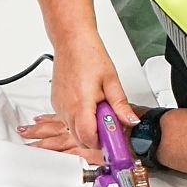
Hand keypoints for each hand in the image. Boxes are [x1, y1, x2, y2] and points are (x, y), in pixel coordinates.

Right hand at [20, 34, 134, 163]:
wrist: (72, 42)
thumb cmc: (89, 56)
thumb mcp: (112, 81)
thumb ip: (121, 105)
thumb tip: (130, 121)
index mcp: (81, 104)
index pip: (89, 137)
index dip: (103, 143)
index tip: (116, 141)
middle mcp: (66, 108)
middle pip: (80, 138)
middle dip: (97, 138)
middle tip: (112, 126)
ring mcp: (59, 106)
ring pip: (73, 130)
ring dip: (89, 128)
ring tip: (102, 111)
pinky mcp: (56, 103)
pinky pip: (68, 120)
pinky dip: (80, 120)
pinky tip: (91, 107)